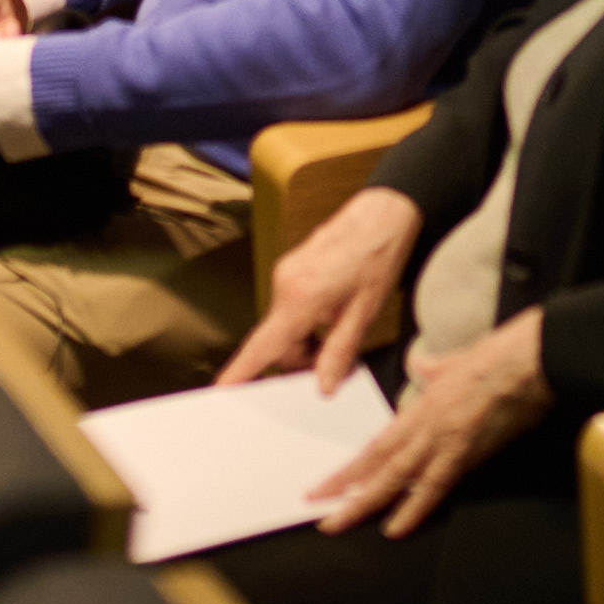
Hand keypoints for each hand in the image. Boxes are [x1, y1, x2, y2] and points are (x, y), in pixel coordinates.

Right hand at [222, 184, 424, 392]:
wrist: (385, 210)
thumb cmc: (379, 254)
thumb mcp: (365, 312)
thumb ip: (340, 352)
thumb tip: (324, 385)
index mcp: (299, 298)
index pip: (262, 346)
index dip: (240, 372)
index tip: (219, 392)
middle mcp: (284, 284)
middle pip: (280, 340)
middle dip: (303, 356)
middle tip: (335, 356)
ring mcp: (286, 272)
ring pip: (287, 324)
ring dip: (308, 335)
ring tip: (342, 323)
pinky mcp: (292, 266)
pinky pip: (292, 305)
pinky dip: (308, 317)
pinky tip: (335, 308)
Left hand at [305, 307, 553, 538]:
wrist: (535, 356)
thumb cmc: (504, 352)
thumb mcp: (459, 357)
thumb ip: (437, 369)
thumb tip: (422, 368)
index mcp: (426, 402)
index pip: (379, 443)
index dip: (352, 467)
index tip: (328, 484)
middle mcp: (428, 423)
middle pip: (378, 462)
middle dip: (345, 488)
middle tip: (318, 509)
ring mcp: (445, 437)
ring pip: (396, 476)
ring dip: (366, 501)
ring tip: (339, 522)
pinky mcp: (468, 449)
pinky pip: (435, 485)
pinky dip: (414, 507)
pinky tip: (395, 528)